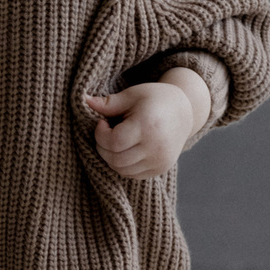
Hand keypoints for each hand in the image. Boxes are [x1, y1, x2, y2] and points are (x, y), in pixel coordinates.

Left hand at [83, 69, 209, 179]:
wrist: (184, 111)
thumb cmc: (154, 99)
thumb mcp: (132, 95)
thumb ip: (109, 103)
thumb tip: (84, 100)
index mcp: (148, 125)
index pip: (114, 142)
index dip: (100, 135)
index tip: (102, 123)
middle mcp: (156, 146)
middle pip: (116, 159)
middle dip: (102, 148)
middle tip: (105, 134)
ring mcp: (160, 160)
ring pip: (122, 170)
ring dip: (110, 158)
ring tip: (115, 141)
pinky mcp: (160, 168)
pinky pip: (132, 174)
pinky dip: (122, 165)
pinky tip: (125, 150)